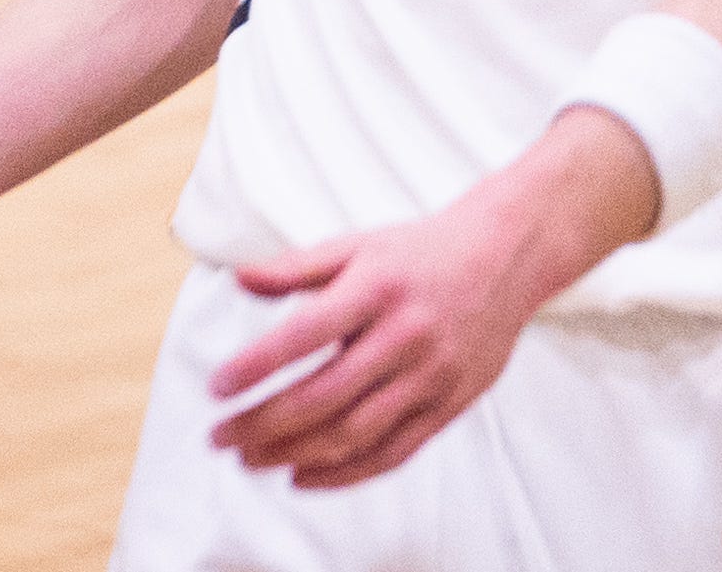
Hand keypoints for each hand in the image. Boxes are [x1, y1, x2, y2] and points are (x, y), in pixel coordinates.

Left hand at [208, 109, 649, 489]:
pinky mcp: (451, 405)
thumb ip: (295, 267)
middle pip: (326, 395)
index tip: (216, 387)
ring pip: (357, 431)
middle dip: (265, 423)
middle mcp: (405, 335)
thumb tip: (237, 278)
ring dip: (296, 454)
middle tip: (220, 437)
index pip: (304, 333)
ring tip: (251, 459)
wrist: (505, 259)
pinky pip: (395, 451)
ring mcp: (432, 376)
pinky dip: (346, 473)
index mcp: (375, 288)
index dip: (256, 365)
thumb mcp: (355, 245)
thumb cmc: (418, 251)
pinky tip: (303, 476)